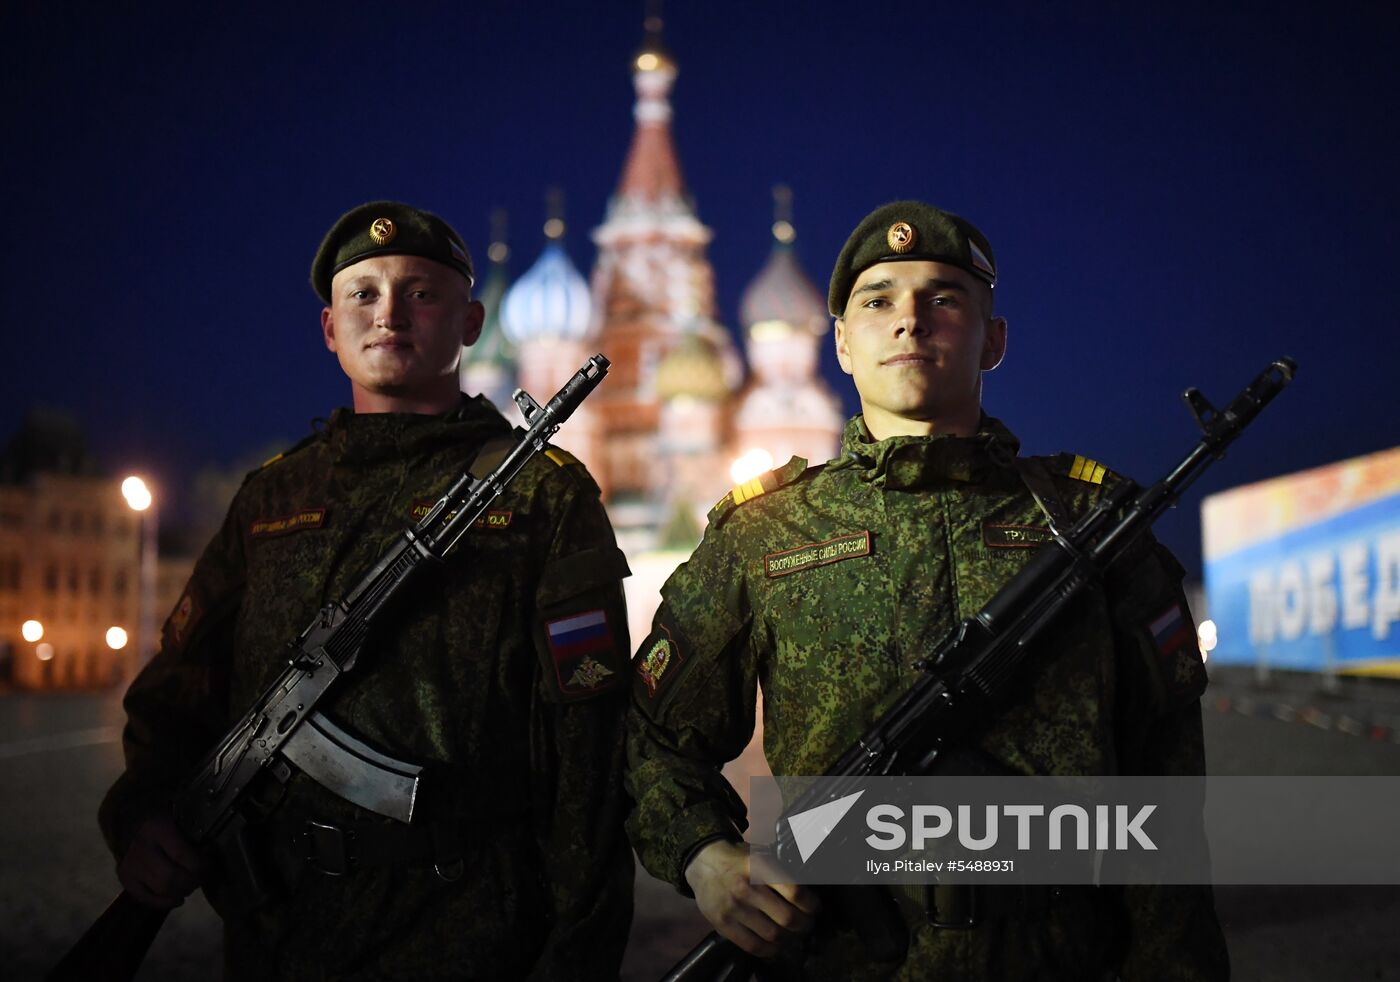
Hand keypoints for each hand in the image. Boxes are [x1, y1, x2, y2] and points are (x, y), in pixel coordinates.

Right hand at [117, 812, 204, 908]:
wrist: (132, 823)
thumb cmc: (163, 822)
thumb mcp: (178, 820)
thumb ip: (193, 836)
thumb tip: (210, 855)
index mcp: (158, 830)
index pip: (183, 855)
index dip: (201, 865)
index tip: (210, 865)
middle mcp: (142, 850)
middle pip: (171, 877)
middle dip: (192, 882)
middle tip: (201, 878)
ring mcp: (131, 867)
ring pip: (160, 890)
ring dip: (181, 892)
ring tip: (191, 886)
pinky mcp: (125, 879)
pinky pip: (145, 898)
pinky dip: (164, 902)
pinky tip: (177, 898)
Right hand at [683, 839, 818, 958]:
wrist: (703, 861)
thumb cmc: (738, 859)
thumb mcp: (761, 855)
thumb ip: (781, 871)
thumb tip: (808, 893)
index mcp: (759, 867)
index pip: (794, 892)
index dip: (811, 905)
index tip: (815, 908)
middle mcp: (746, 888)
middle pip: (787, 918)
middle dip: (804, 924)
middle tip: (806, 923)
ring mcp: (733, 908)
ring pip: (772, 935)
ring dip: (788, 938)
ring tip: (791, 934)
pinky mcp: (722, 924)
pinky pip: (752, 946)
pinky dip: (769, 950)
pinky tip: (775, 945)